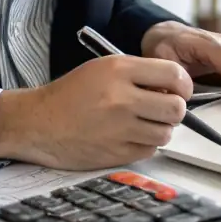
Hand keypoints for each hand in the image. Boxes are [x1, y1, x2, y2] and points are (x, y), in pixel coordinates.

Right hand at [0, 55, 190, 168]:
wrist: (38, 123)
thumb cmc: (70, 94)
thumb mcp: (103, 68)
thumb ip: (139, 74)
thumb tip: (174, 89)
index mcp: (119, 70)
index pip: (174, 74)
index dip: (183, 85)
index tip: (178, 90)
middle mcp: (121, 98)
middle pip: (177, 108)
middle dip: (174, 109)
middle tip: (161, 109)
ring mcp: (119, 128)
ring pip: (166, 132)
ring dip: (160, 129)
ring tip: (142, 123)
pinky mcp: (116, 153)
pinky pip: (150, 150)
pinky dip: (145, 145)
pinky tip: (129, 136)